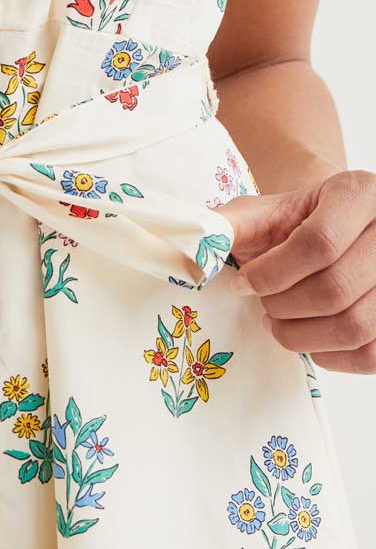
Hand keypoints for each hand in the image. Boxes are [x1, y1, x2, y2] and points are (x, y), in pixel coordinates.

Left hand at [220, 169, 375, 373]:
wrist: (326, 228)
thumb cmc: (290, 222)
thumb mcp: (256, 213)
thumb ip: (223, 227)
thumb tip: (190, 250)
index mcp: (359, 193)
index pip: (318, 244)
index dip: (270, 275)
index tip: (243, 283)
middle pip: (336, 289)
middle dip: (283, 307)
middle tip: (263, 305)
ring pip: (356, 326)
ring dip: (303, 335)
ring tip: (279, 321)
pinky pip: (371, 354)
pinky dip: (331, 355)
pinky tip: (308, 338)